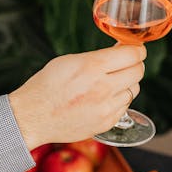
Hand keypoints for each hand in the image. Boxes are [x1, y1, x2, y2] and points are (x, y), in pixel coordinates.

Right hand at [9, 44, 145, 149]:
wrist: (32, 117)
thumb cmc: (47, 86)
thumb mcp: (69, 61)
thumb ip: (97, 57)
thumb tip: (121, 50)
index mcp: (92, 67)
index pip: (133, 54)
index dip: (137, 49)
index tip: (136, 49)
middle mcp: (103, 87)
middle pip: (138, 71)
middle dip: (135, 64)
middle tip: (126, 63)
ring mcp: (106, 108)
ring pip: (134, 89)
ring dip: (127, 83)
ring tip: (111, 82)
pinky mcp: (106, 123)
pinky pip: (125, 106)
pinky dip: (119, 100)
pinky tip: (104, 98)